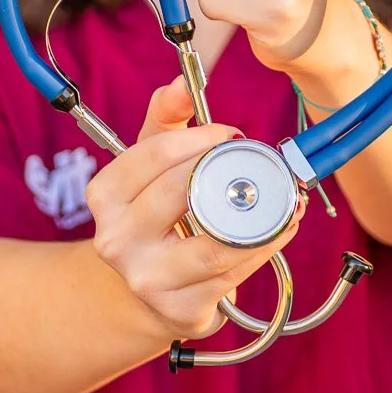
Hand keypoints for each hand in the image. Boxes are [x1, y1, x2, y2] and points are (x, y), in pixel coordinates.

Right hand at [84, 76, 299, 341]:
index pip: (154, 155)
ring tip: (286, 200)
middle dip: (231, 172)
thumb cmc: (154, 214)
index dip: (200, 139)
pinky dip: (263, 249)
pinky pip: (233, 274)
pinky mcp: (180, 311)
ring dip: (262, 218)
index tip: (230, 134)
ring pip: (215, 244)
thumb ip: (165, 118)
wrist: (143, 290)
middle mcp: (117, 241)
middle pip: (182, 194)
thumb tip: (179, 81)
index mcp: (105, 197)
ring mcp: (147, 280)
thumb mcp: (149, 164)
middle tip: (261, 164)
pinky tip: (278, 231)